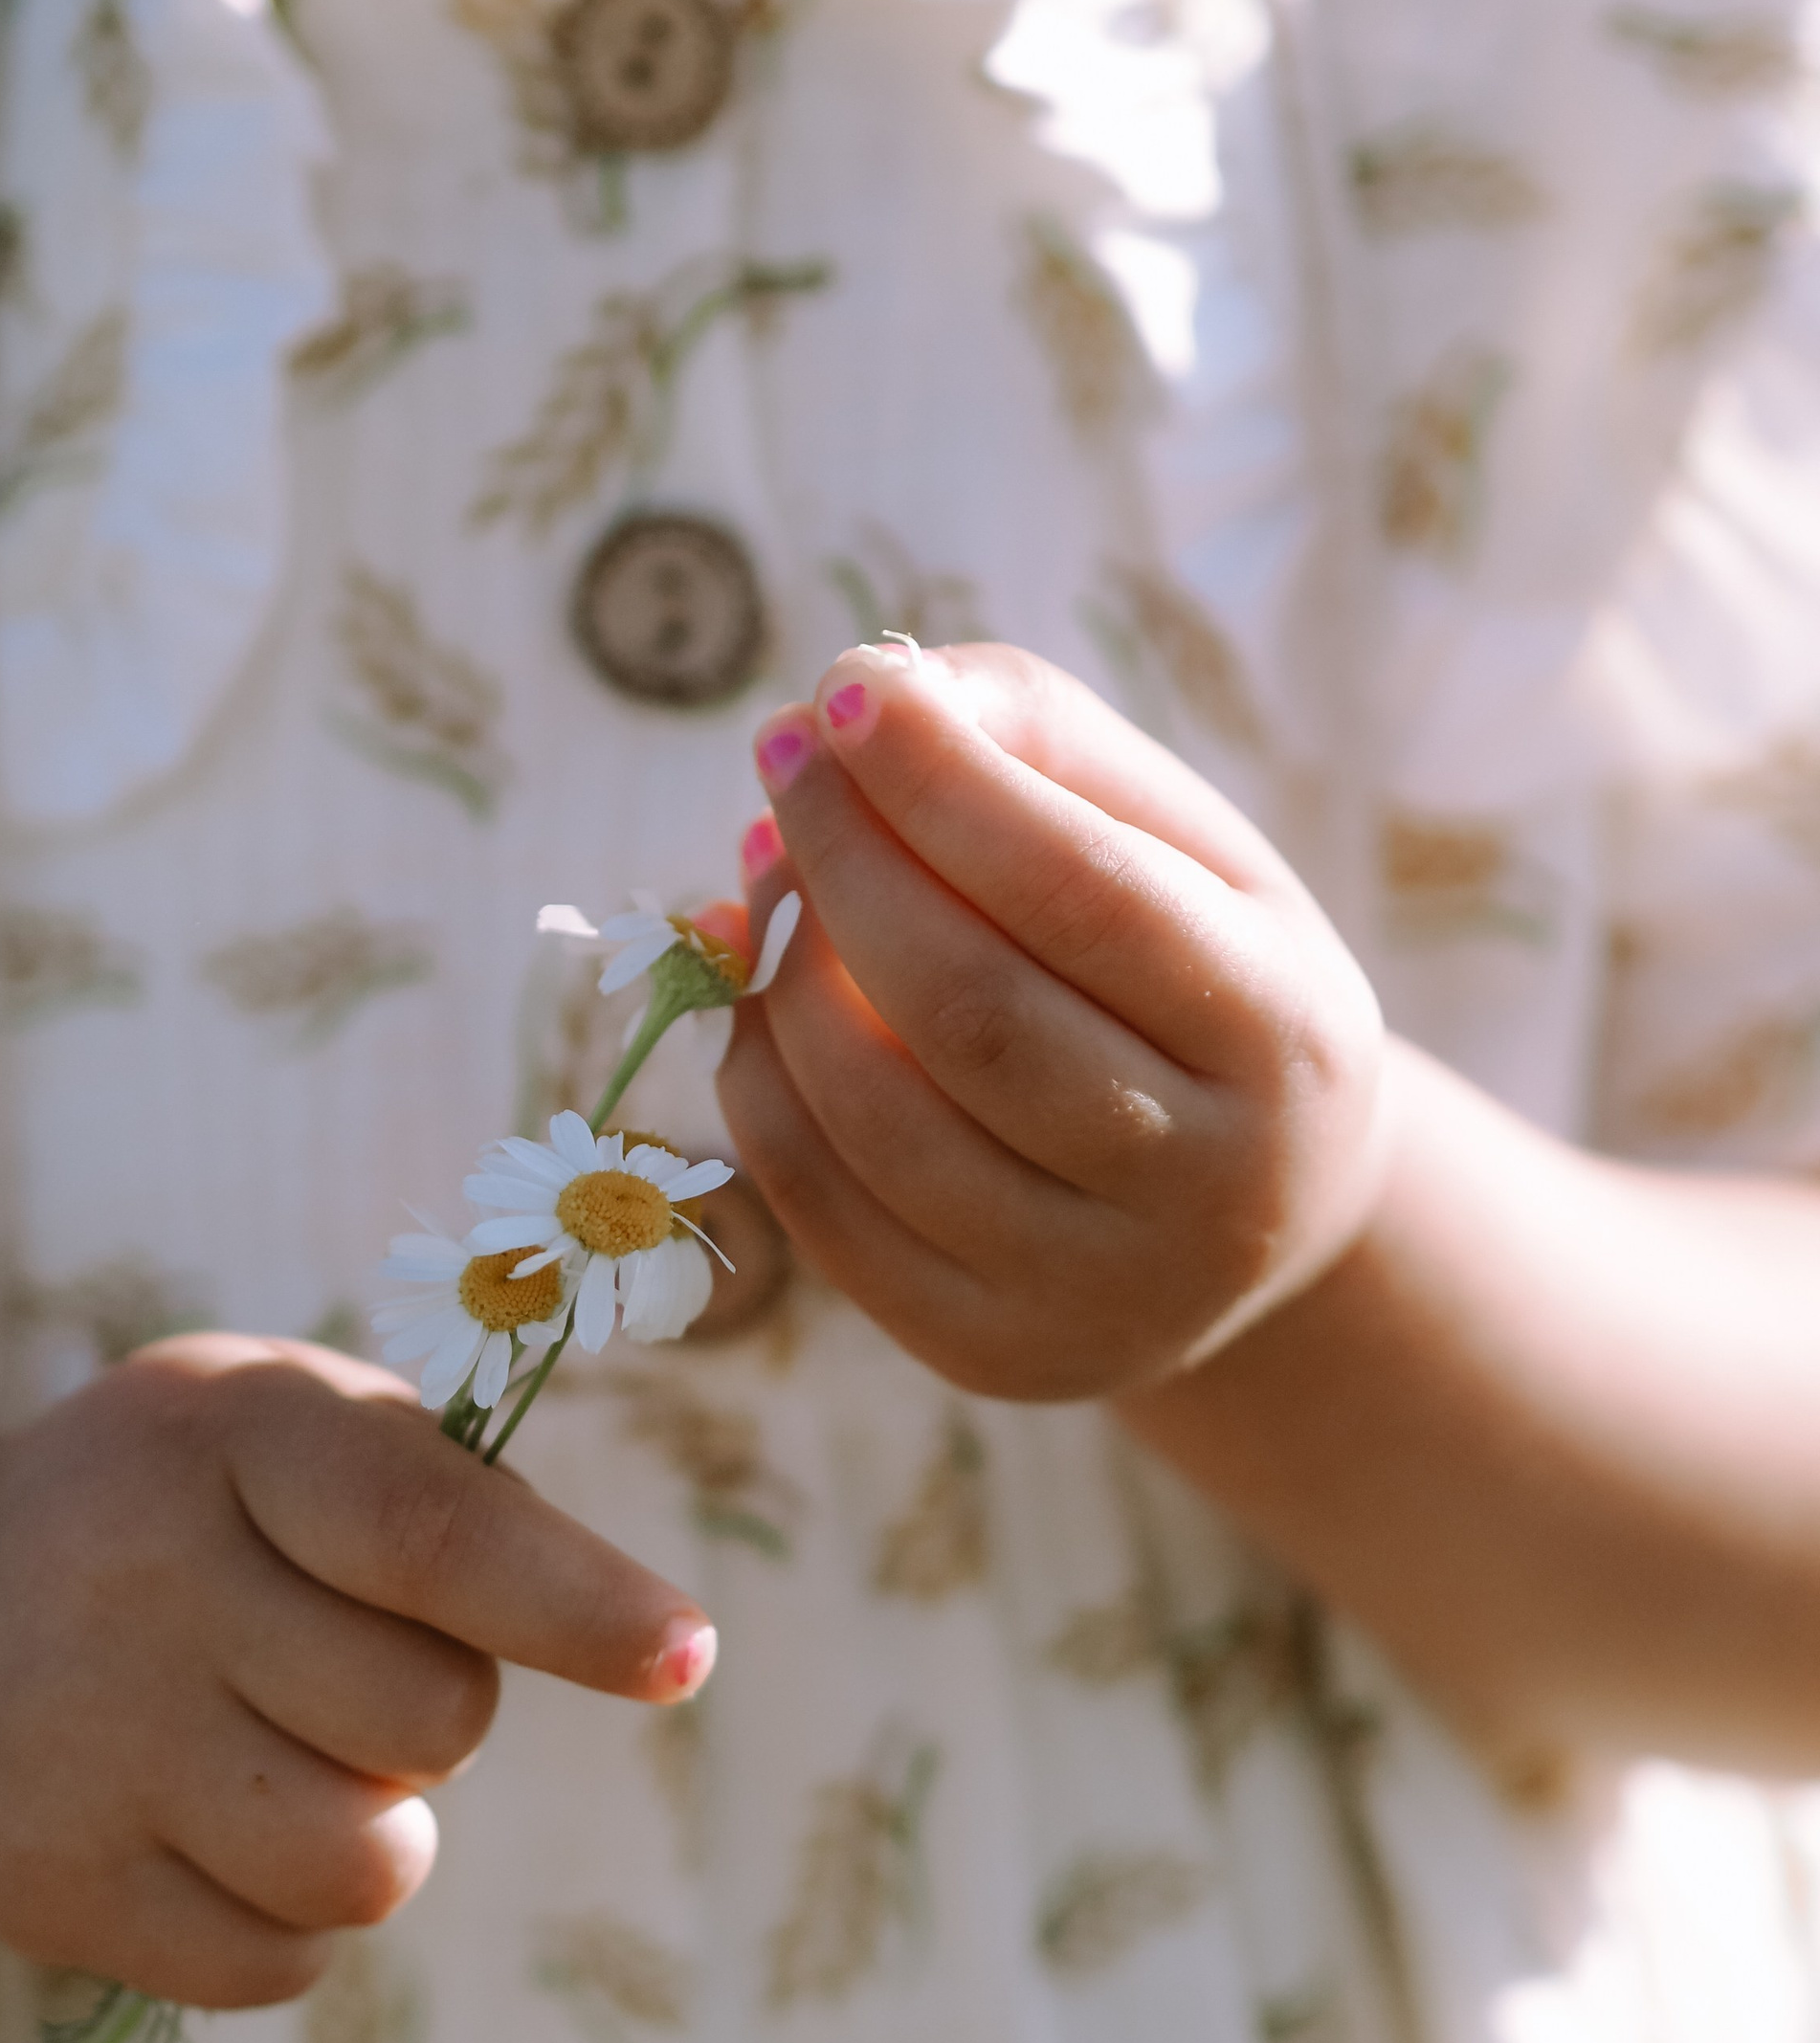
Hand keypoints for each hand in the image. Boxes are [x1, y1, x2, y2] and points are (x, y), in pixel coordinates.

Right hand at [0, 1337, 713, 2007]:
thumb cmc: (186, 1512)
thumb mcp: (288, 1426)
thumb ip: (447, 1492)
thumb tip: (624, 1624)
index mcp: (226, 1431)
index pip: (427, 1534)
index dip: (574, 1603)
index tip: (685, 1657)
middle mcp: (135, 1578)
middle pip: (432, 1722)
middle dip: (436, 1713)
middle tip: (336, 1664)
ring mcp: (80, 1746)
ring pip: (367, 1868)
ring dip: (375, 1829)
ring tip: (282, 1753)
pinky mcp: (50, 1892)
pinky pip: (280, 1966)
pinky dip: (288, 1917)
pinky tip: (208, 1827)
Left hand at [718, 639, 1388, 1401]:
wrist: (1257, 1217)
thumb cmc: (1198, 979)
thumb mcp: (1188, 853)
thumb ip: (1051, 747)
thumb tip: (877, 690)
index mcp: (1283, 1035)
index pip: (1087, 893)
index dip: (947, 785)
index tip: (845, 689)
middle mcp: (1206, 1186)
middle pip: (970, 1011)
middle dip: (845, 863)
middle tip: (781, 756)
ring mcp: (1093, 1295)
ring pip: (876, 1119)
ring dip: (781, 972)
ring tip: (768, 871)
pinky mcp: (986, 1353)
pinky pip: (820, 1206)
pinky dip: (759, 1078)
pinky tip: (761, 994)